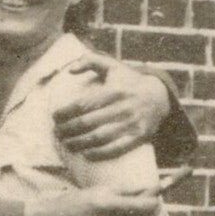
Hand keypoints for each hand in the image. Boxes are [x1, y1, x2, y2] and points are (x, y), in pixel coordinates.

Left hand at [52, 55, 171, 159]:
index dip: (65, 113)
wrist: (160, 96)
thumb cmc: (129, 82)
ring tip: (67, 144)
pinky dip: (100, 154)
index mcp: (113, 91)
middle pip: (87, 123)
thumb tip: (69, 70)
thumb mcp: (112, 67)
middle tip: (57, 132)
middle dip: (68, 130)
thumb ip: (90, 61)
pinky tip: (86, 155)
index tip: (54, 117)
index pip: (83, 104)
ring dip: (79, 143)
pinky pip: (116, 149)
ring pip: (99, 138)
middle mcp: (122, 107)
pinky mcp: (138, 136)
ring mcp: (131, 123)